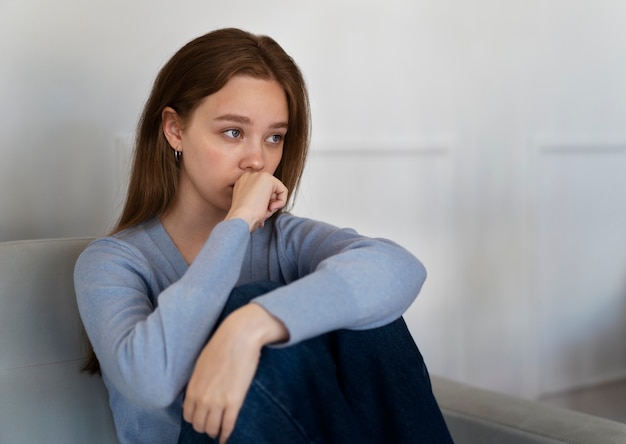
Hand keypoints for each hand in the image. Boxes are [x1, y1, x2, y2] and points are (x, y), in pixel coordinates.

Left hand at [182, 304, 287, 442]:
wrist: (239, 336)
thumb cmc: (222, 345)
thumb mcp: (202, 364)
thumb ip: (199, 381)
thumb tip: (201, 391)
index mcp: (193, 387)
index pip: (188, 415)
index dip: (195, 419)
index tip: (202, 419)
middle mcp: (202, 397)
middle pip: (199, 424)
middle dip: (205, 427)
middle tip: (213, 426)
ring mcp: (218, 401)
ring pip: (212, 428)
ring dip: (216, 431)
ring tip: (221, 431)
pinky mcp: (234, 401)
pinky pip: (228, 425)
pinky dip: (227, 434)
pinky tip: (228, 437)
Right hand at [225, 172, 287, 231]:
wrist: (240, 218)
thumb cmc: (243, 217)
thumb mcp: (250, 206)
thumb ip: (260, 200)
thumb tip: (271, 204)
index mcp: (242, 183)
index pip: (261, 190)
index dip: (263, 203)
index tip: (258, 211)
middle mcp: (249, 176)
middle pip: (269, 190)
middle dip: (269, 203)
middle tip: (263, 212)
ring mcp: (258, 175)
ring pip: (276, 190)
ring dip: (274, 204)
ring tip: (264, 211)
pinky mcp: (268, 179)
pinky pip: (283, 191)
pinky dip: (281, 202)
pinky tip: (271, 208)